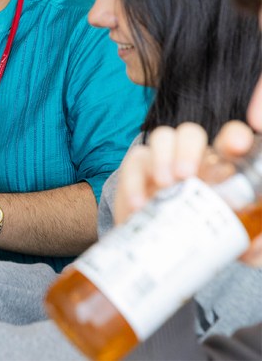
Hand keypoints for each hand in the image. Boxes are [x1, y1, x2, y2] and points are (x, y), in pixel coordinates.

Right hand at [117, 120, 260, 265]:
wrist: (160, 248)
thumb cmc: (205, 237)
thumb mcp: (236, 242)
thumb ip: (254, 247)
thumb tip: (257, 243)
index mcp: (222, 167)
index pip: (232, 139)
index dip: (236, 134)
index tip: (238, 144)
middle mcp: (192, 160)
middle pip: (191, 133)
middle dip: (189, 147)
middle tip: (187, 174)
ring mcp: (162, 162)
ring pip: (162, 138)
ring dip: (162, 156)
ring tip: (165, 184)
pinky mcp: (136, 172)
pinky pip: (134, 162)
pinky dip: (134, 180)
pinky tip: (140, 203)